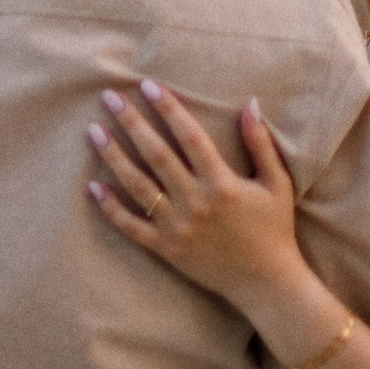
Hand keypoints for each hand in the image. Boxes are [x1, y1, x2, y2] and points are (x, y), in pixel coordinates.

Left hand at [88, 81, 306, 322]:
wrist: (266, 283)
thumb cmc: (275, 229)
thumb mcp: (277, 183)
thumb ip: (261, 143)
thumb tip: (250, 102)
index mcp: (222, 182)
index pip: (189, 136)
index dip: (168, 108)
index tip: (148, 85)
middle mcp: (196, 202)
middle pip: (156, 155)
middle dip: (132, 123)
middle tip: (110, 97)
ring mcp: (178, 227)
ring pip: (138, 186)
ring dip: (114, 157)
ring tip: (94, 131)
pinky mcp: (167, 250)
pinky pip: (132, 227)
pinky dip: (111, 208)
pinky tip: (93, 187)